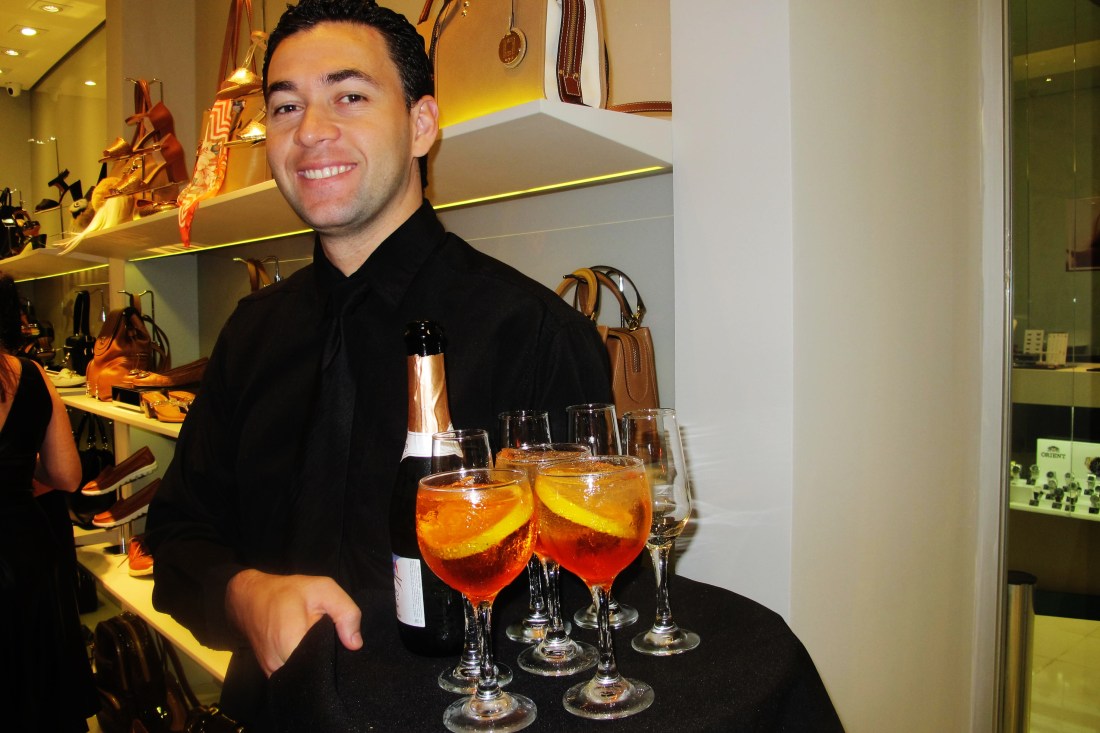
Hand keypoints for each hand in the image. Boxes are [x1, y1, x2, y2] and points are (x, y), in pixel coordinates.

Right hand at [226, 569, 362, 676]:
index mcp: (291, 644)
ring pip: (303, 676)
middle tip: (336, 646)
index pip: (322, 668)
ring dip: (315, 665)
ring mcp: (272, 672)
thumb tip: (355, 644)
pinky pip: (293, 675)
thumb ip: (345, 612)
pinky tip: (311, 652)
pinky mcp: (270, 673)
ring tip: (323, 648)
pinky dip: (304, 666)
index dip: (337, 660)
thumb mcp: (323, 589)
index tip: (343, 648)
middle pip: (313, 674)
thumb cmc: (286, 591)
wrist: (248, 598)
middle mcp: (279, 665)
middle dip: (327, 664)